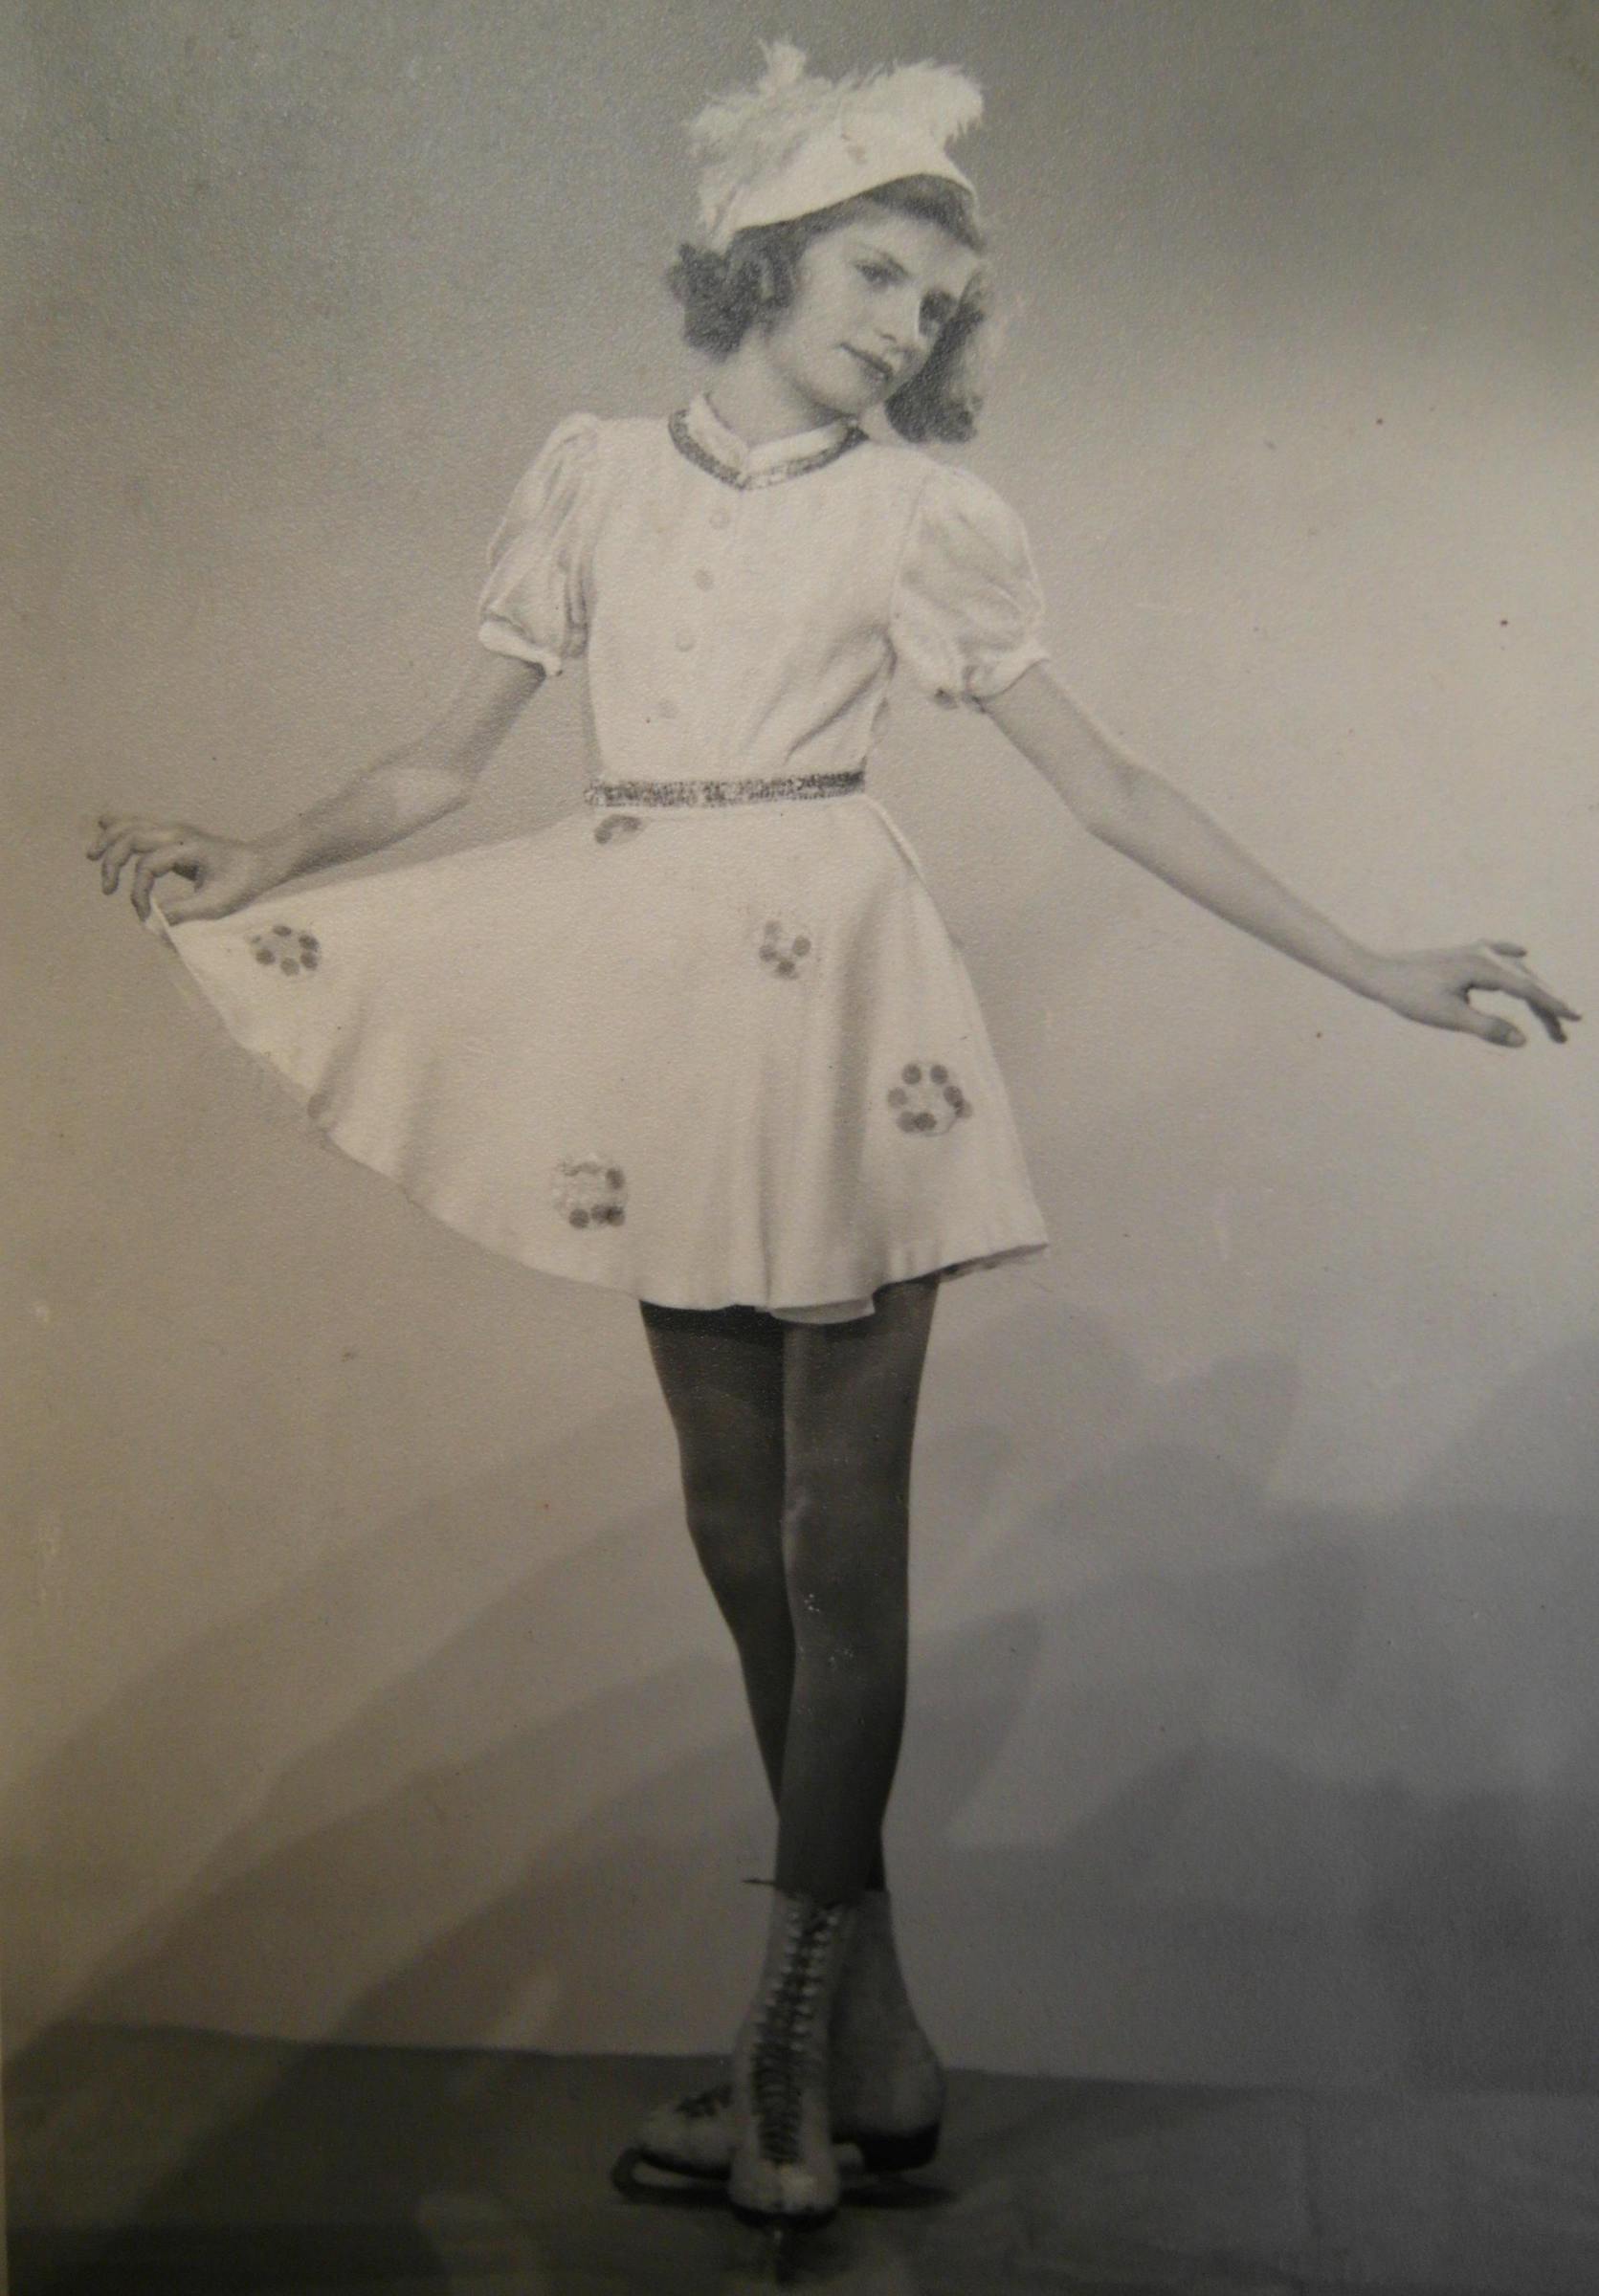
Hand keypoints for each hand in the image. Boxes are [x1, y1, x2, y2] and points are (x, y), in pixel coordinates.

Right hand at [87, 815, 276, 923]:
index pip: (148, 865)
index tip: (144, 916)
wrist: (259, 864)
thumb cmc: (241, 883)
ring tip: (91, 856)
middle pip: (132, 835)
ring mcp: (174, 829)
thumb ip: (183, 911)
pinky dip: (119, 825)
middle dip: (113, 860)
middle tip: (106, 889)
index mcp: (188, 847)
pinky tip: (102, 823)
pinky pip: (139, 824)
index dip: (139, 892)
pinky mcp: (172, 834)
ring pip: (132, 824)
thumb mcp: (216, 904)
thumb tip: (152, 923)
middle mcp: (177, 832)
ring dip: (109, 838)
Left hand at [1368, 941, 1579, 1047]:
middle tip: (1563, 1036)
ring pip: (1515, 972)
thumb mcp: (1449, 1017)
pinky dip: (1513, 961)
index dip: (1552, 1006)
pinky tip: (1523, 953)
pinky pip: (1497, 955)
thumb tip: (1523, 1040)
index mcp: (1484, 967)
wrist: (1377, 973)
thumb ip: (1487, 1027)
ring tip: (1549, 1017)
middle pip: (1526, 981)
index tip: (1575, 1019)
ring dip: (1534, 992)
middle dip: (1547, 1007)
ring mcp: (1473, 952)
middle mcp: (1484, 954)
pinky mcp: (1462, 955)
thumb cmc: (1410, 995)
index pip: (1528, 989)